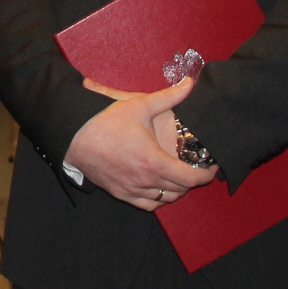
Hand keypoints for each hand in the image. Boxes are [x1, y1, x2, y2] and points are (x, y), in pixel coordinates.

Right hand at [64, 76, 216, 211]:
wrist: (74, 138)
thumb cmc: (106, 122)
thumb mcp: (139, 105)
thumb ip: (168, 97)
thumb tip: (190, 83)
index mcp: (154, 162)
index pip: (191, 178)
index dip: (206, 175)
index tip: (212, 168)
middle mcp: (146, 181)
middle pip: (180, 190)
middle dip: (193, 180)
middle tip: (197, 167)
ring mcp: (132, 190)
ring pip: (165, 199)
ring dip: (177, 190)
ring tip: (180, 176)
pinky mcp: (121, 194)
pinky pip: (148, 205)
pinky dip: (159, 199)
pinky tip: (160, 188)